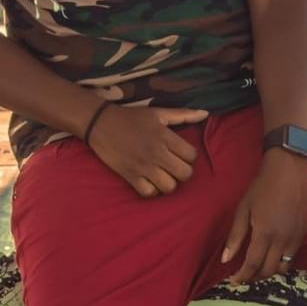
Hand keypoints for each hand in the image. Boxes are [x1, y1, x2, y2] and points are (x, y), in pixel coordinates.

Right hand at [87, 105, 208, 196]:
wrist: (100, 123)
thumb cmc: (131, 117)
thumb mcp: (158, 112)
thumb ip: (183, 114)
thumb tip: (205, 114)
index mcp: (165, 136)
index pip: (191, 155)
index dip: (189, 157)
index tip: (180, 154)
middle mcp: (156, 152)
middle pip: (185, 174)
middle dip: (183, 172)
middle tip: (174, 167)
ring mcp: (143, 166)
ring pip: (169, 187)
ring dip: (169, 183)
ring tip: (163, 175)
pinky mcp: (130, 176)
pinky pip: (149, 193)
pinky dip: (152, 190)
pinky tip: (150, 181)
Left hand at [222, 151, 306, 283]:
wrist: (288, 171)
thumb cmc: (261, 188)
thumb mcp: (243, 210)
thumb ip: (235, 237)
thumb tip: (225, 260)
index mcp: (265, 233)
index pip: (253, 265)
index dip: (242, 276)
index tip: (234, 281)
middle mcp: (283, 239)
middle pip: (269, 271)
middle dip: (255, 277)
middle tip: (243, 275)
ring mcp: (296, 237)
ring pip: (283, 267)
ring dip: (269, 271)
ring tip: (257, 267)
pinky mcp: (303, 233)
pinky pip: (292, 256)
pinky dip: (280, 261)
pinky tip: (271, 255)